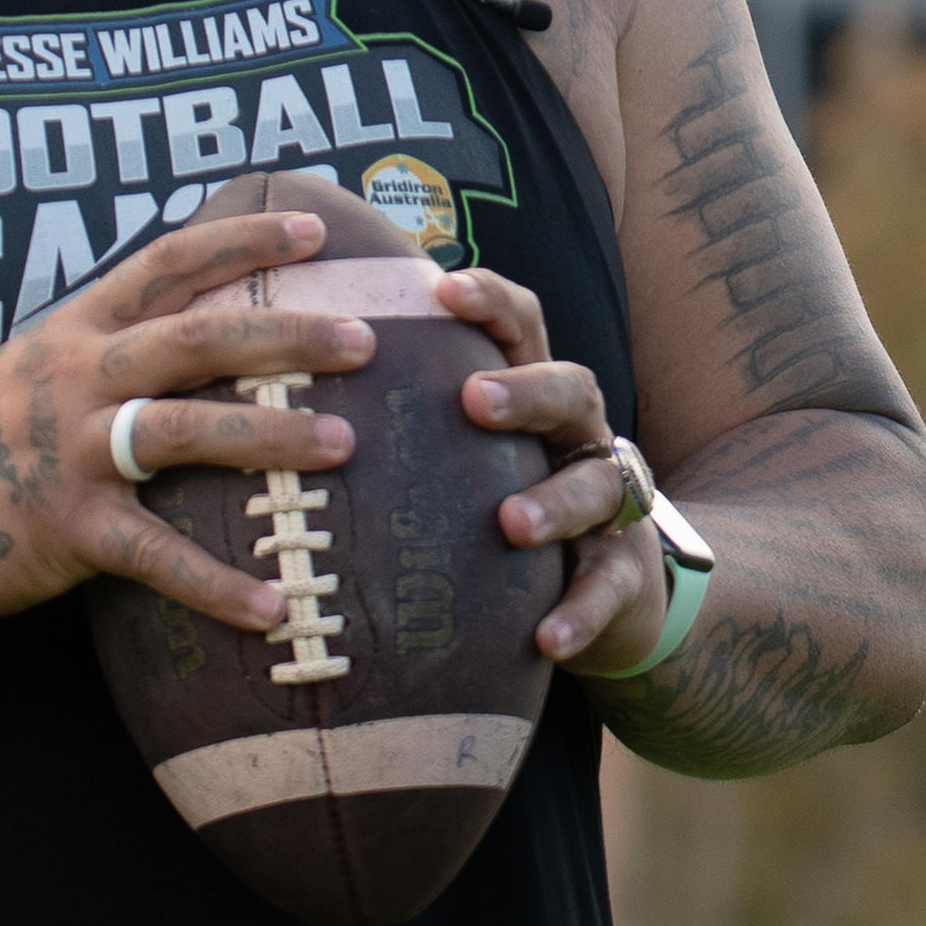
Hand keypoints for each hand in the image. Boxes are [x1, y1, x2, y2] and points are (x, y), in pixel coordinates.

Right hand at [0, 210, 371, 630]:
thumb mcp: (38, 364)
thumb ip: (112, 342)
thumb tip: (205, 321)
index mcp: (76, 327)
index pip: (168, 263)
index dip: (241, 241)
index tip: (313, 231)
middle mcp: (77, 376)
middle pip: (196, 339)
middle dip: (287, 336)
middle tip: (367, 340)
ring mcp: (71, 452)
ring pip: (185, 431)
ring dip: (271, 439)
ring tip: (346, 446)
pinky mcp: (65, 528)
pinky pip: (153, 555)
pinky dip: (215, 584)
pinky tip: (273, 608)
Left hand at [436, 265, 665, 672]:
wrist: (618, 591)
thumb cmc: (511, 501)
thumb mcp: (475, 453)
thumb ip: (415, 419)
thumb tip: (300, 374)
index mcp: (537, 397)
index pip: (524, 328)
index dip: (491, 301)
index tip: (442, 289)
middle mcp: (579, 437)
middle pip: (572, 389)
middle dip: (525, 390)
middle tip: (471, 399)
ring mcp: (609, 505)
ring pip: (596, 486)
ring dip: (554, 502)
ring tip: (511, 522)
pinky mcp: (624, 574)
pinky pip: (608, 589)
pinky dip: (580, 613)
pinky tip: (547, 637)